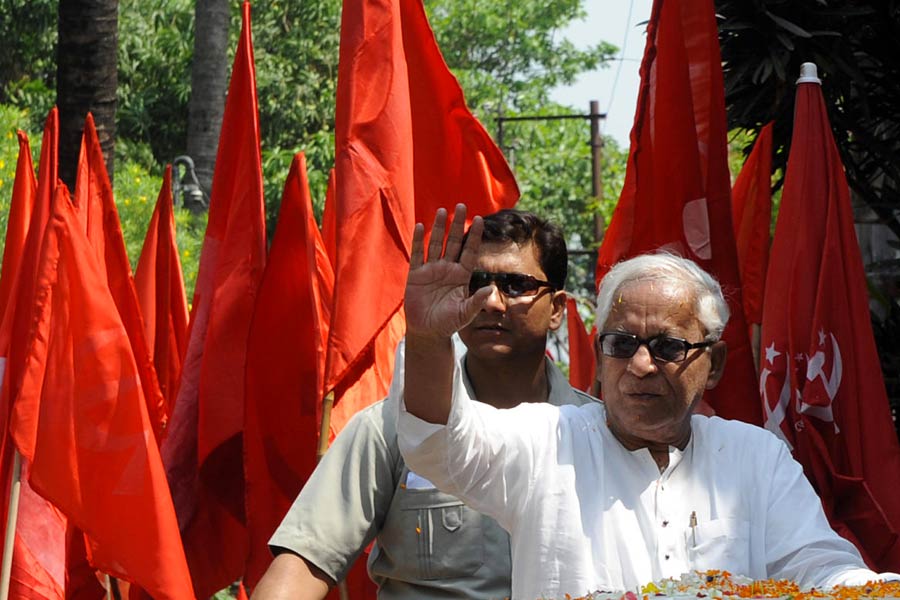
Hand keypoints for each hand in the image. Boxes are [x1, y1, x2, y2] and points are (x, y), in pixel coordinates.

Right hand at [405, 204, 492, 338]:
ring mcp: (431, 270)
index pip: (469, 251)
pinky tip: (421, 226)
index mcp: (461, 276)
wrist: (428, 331)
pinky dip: (418, 241)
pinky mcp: (416, 275)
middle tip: (462, 206)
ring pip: (436, 244)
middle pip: (453, 242)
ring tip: (443, 211)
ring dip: (439, 228)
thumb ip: (477, 301)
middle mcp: (447, 269)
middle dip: (457, 225)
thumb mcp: (465, 313)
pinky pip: (418, 255)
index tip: (480, 220)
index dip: (474, 236)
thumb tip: (491, 289)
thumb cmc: (449, 323)